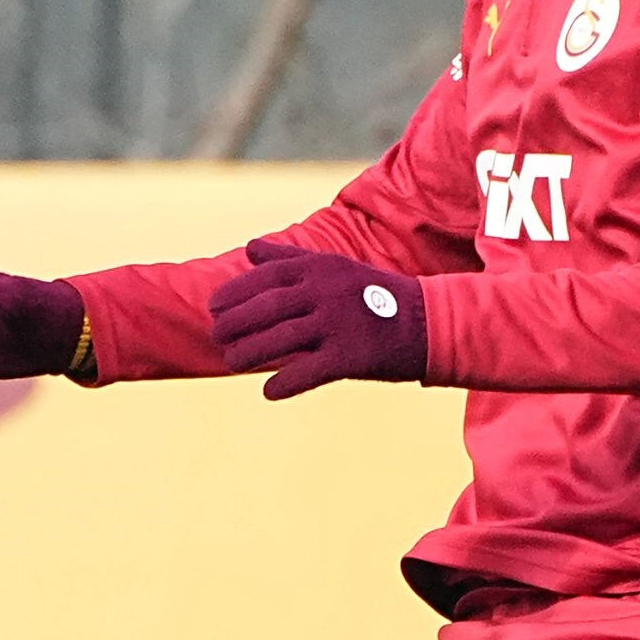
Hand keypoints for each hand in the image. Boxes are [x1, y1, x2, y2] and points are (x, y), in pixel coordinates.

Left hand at [209, 239, 425, 398]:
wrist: (426, 323)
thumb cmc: (372, 295)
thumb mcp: (334, 267)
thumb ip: (290, 259)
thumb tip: (249, 248)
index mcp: (320, 269)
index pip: (265, 277)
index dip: (234, 293)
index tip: (213, 307)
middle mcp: (326, 293)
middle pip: (265, 310)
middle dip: (233, 324)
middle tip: (217, 336)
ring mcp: (338, 325)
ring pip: (279, 341)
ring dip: (248, 354)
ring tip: (232, 361)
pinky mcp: (351, 357)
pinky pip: (307, 373)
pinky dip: (283, 384)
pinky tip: (268, 391)